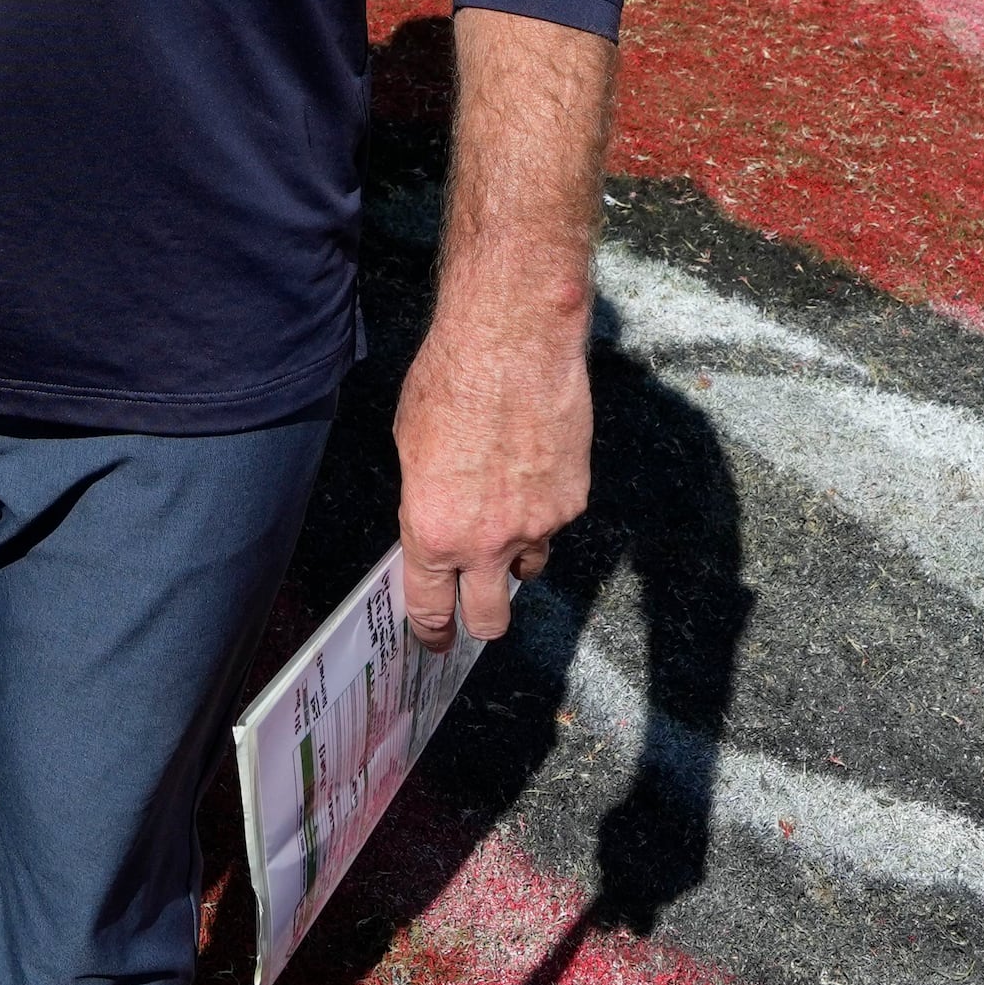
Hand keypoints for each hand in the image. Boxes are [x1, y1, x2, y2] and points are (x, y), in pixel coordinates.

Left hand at [394, 295, 588, 648]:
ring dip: (515, 554)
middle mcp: (485, 542)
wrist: (513, 343)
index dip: (431, 633)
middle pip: (489, 622)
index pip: (430, 608)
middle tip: (475, 607)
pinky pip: (555, 522)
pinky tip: (534, 463)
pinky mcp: (573, 501)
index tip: (434, 641)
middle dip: (480, 622)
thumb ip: (425, 499)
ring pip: (529, 567)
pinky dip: (544, 506)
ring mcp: (536, 526)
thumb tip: (437, 522)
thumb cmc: (451, 380)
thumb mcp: (410, 446)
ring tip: (506, 503)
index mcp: (432, 531)